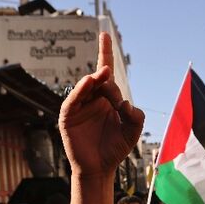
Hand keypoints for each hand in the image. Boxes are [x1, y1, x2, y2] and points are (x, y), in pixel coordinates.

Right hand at [59, 32, 144, 176]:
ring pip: (86, 87)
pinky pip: (73, 100)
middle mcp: (92, 98)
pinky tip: (88, 82)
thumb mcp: (132, 132)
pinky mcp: (68, 117)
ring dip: (95, 80)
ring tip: (103, 75)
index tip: (105, 34)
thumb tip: (126, 104)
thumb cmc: (115, 148)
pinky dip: (80, 90)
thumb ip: (136, 117)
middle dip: (107, 78)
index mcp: (108, 98)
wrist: (99, 169)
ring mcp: (79, 106)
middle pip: (99, 79)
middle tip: (113, 85)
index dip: (105, 53)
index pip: (106, 73)